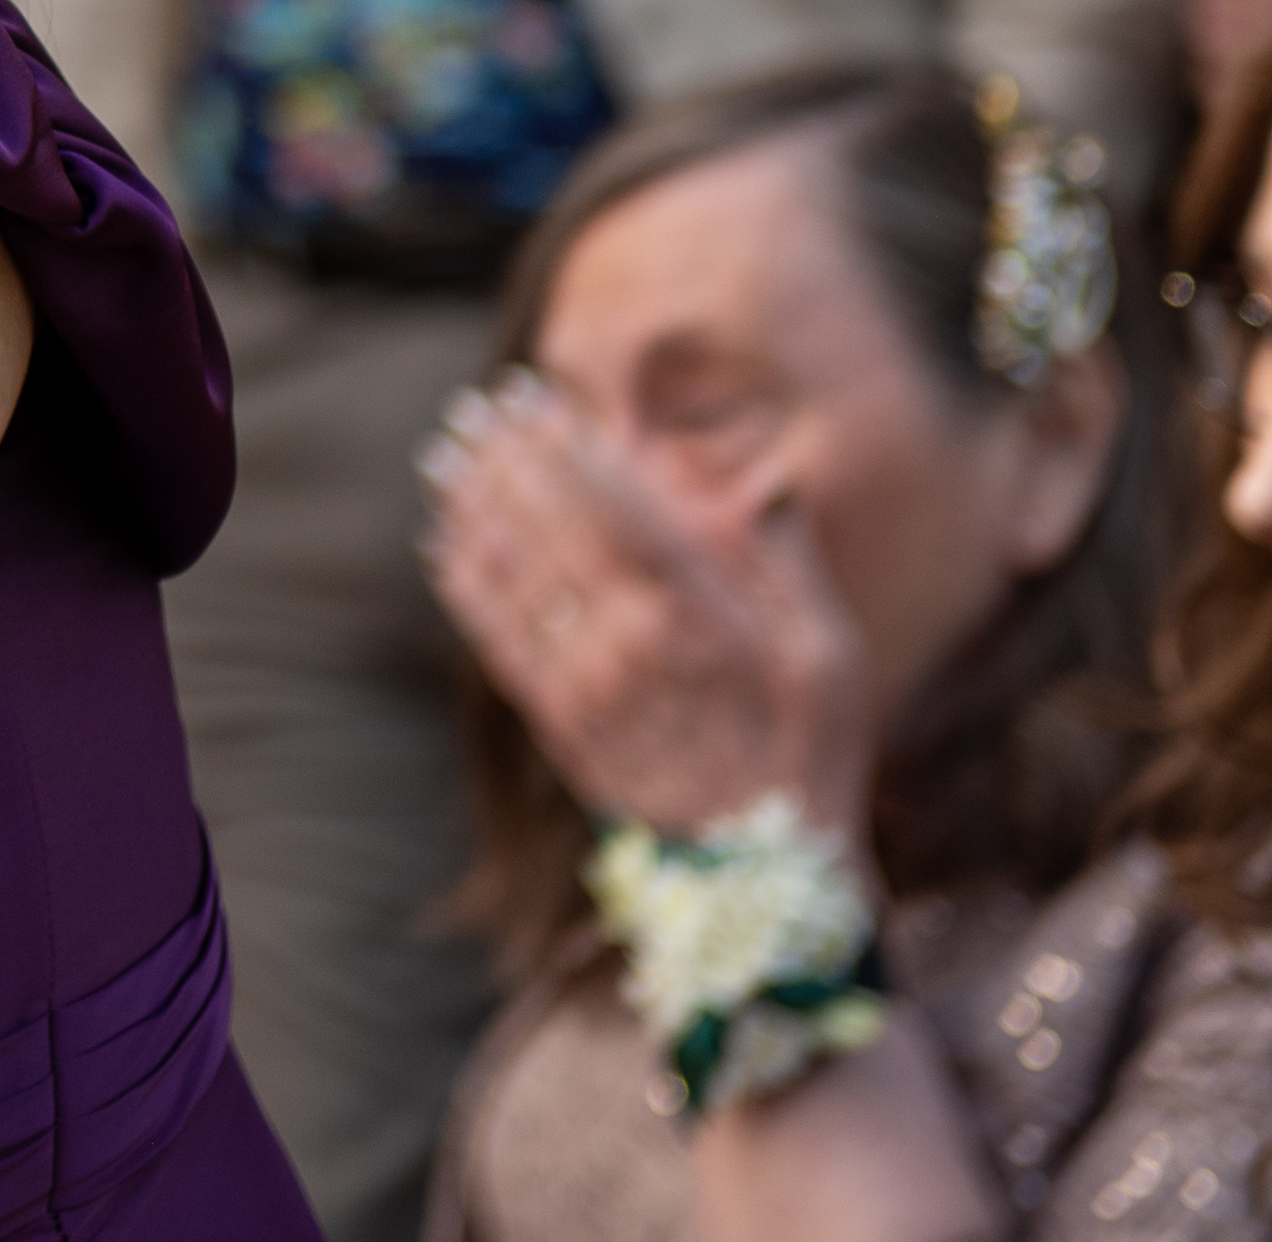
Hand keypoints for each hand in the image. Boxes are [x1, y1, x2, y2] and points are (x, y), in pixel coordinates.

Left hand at [421, 372, 871, 842]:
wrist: (767, 875)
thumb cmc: (808, 751)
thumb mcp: (828, 657)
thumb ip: (788, 565)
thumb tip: (767, 479)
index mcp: (699, 621)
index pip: (615, 510)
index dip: (568, 448)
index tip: (534, 395)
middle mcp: (630, 649)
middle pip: (551, 532)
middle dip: (506, 463)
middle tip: (470, 409)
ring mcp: (586, 690)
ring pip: (514, 579)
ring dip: (472, 512)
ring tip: (443, 458)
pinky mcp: (558, 726)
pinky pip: (497, 641)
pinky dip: (466, 587)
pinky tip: (444, 544)